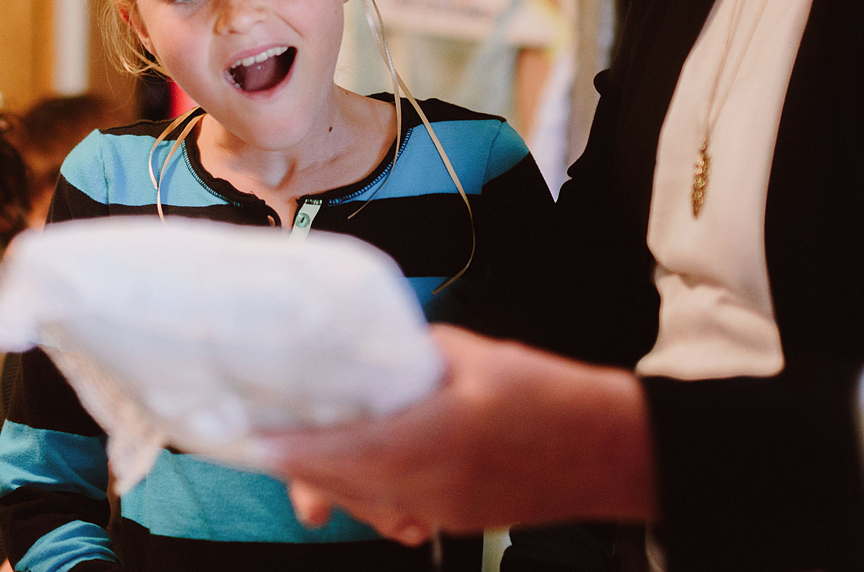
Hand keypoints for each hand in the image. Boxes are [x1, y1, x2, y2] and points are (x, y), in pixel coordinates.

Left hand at [266, 324, 655, 541]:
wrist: (609, 452)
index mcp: (433, 441)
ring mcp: (443, 510)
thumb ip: (421, 354)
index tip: (253, 440)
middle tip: (266, 439)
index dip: (293, 450)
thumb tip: (382, 345)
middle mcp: (430, 486)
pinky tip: (363, 470)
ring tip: (305, 458)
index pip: (343, 453)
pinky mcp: (457, 519)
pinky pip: (398, 508)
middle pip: (345, 483)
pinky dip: (372, 489)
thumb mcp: (482, 358)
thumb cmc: (552, 400)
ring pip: (368, 500)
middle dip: (303, 465)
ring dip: (334, 480)